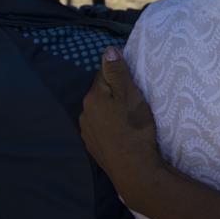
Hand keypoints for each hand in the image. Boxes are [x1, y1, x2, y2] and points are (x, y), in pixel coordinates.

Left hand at [80, 47, 163, 208]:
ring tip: (130, 117)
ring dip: (111, 111)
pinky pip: (102, 129)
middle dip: (114, 93)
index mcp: (92, 97)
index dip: (119, 75)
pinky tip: (122, 132)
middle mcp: (85, 113)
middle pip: (101, 94)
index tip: (133, 80)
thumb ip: (117, 72)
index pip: (104, 74)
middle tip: (135, 99)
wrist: (134, 168)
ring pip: (100, 112)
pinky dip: (110, 127)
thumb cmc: (134, 128)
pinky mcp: (94, 147)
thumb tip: (108, 50)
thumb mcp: (129, 94)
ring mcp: (87, 132)